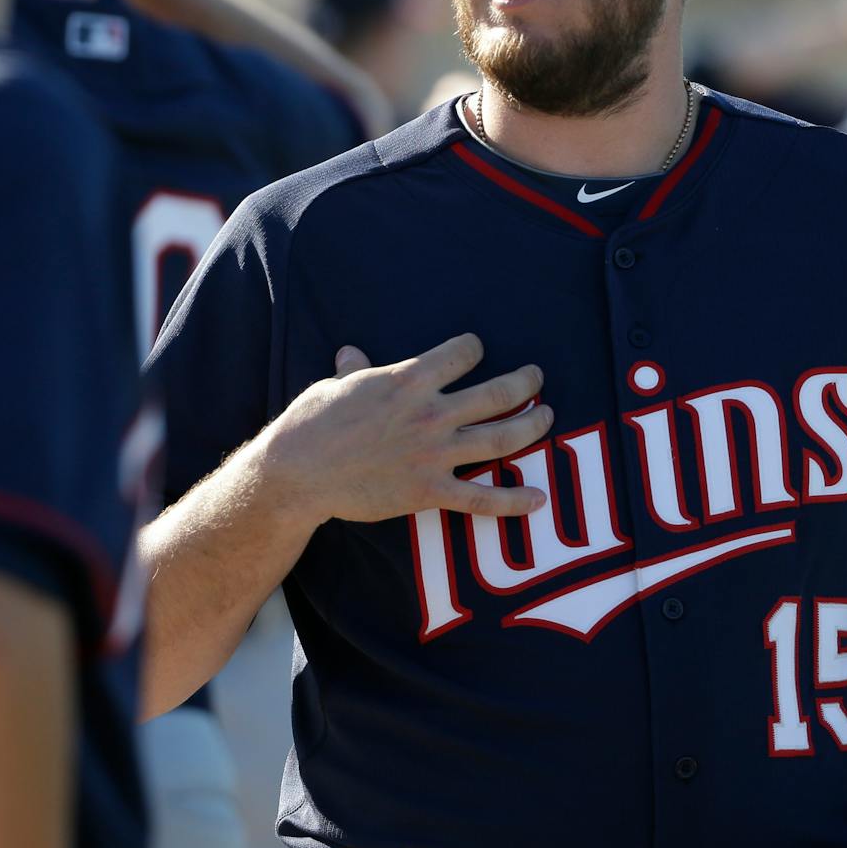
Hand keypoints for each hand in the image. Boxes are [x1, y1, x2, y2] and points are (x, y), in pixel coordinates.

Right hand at [252, 333, 551, 527]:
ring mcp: (435, 453)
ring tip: (548, 416)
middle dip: (526, 383)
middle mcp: (431, 413)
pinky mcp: (430, 491)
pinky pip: (482, 498)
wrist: (299, 473)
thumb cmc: (311, 424)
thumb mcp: (334, 388)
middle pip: (498, 393)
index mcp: (410, 380)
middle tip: (537, 379)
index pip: (462, 353)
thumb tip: (351, 354)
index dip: (473, 348)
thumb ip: (354, 371)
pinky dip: (513, 500)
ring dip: (533, 426)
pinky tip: (538, 498)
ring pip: (503, 437)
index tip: (476, 350)